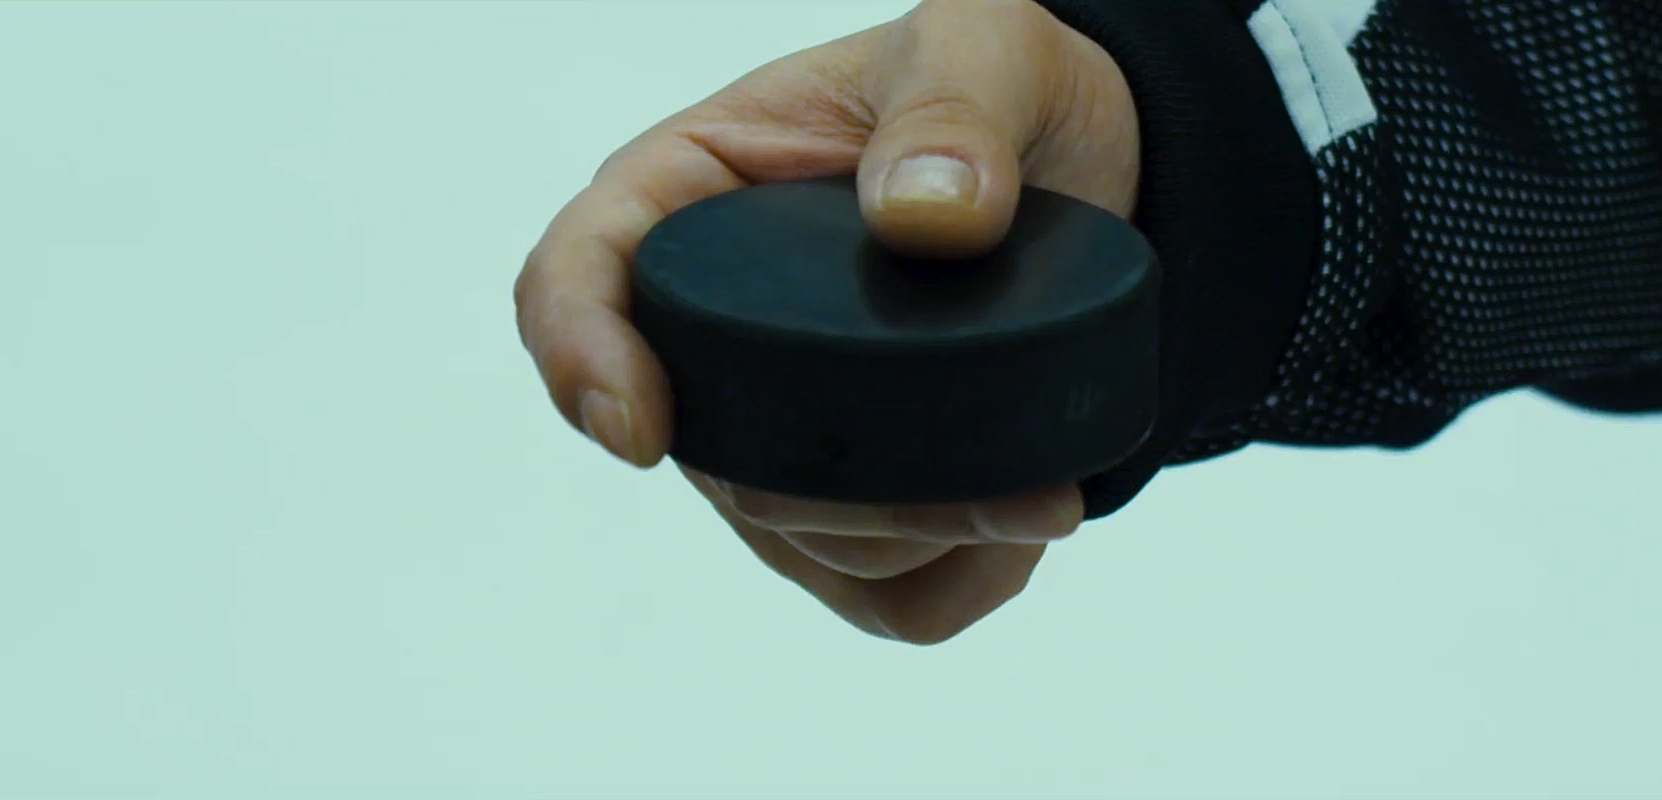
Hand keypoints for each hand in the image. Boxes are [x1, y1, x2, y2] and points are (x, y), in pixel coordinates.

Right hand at [514, 0, 1139, 642]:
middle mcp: (714, 330)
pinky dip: (954, 584)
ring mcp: (776, 428)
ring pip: (793, 541)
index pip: (576, 278)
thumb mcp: (983, 43)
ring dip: (912, 543)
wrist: (1085, 164)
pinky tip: (1022, 524)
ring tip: (1040, 491)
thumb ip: (952, 107)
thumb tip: (924, 217)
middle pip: (704, 456)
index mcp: (690, 195)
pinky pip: (876, 596)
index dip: (580, 355)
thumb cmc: (996, 86)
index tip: (638, 426)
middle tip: (997, 491)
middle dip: (831, 497)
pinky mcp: (852, 502)